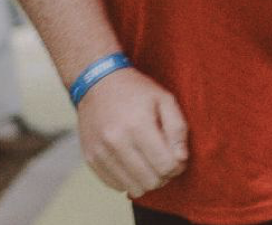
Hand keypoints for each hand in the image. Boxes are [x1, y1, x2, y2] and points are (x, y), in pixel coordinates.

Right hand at [75, 67, 188, 197]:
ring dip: (145, 180)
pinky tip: (130, 161)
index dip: (178, 165)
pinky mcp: (90, 158)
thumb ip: (178, 129)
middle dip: (163, 175)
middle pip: (151, 182)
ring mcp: (100, 151)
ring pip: (134, 188)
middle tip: (161, 159)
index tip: (176, 156)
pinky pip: (116, 185)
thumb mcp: (164, 99)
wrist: (96, 81)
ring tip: (146, 161)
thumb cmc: (135, 90)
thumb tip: (181, 159)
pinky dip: (127, 179)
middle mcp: (115, 140)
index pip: (167, 166)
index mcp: (137, 124)